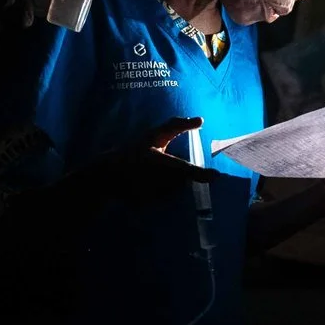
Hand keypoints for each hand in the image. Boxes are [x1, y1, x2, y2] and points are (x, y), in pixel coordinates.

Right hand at [94, 116, 215, 204]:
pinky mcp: (149, 205)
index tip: (216, 175)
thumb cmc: (133, 151)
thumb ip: (177, 126)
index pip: (189, 170)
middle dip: (176, 173)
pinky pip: (161, 199)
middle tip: (159, 165)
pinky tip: (146, 184)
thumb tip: (201, 119)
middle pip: (182, 180)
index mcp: (166, 163)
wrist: (108, 174)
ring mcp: (155, 196)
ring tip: (150, 173)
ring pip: (173, 190)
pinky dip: (157, 192)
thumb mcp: (154, 135)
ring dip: (167, 183)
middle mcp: (162, 182)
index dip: (203, 174)